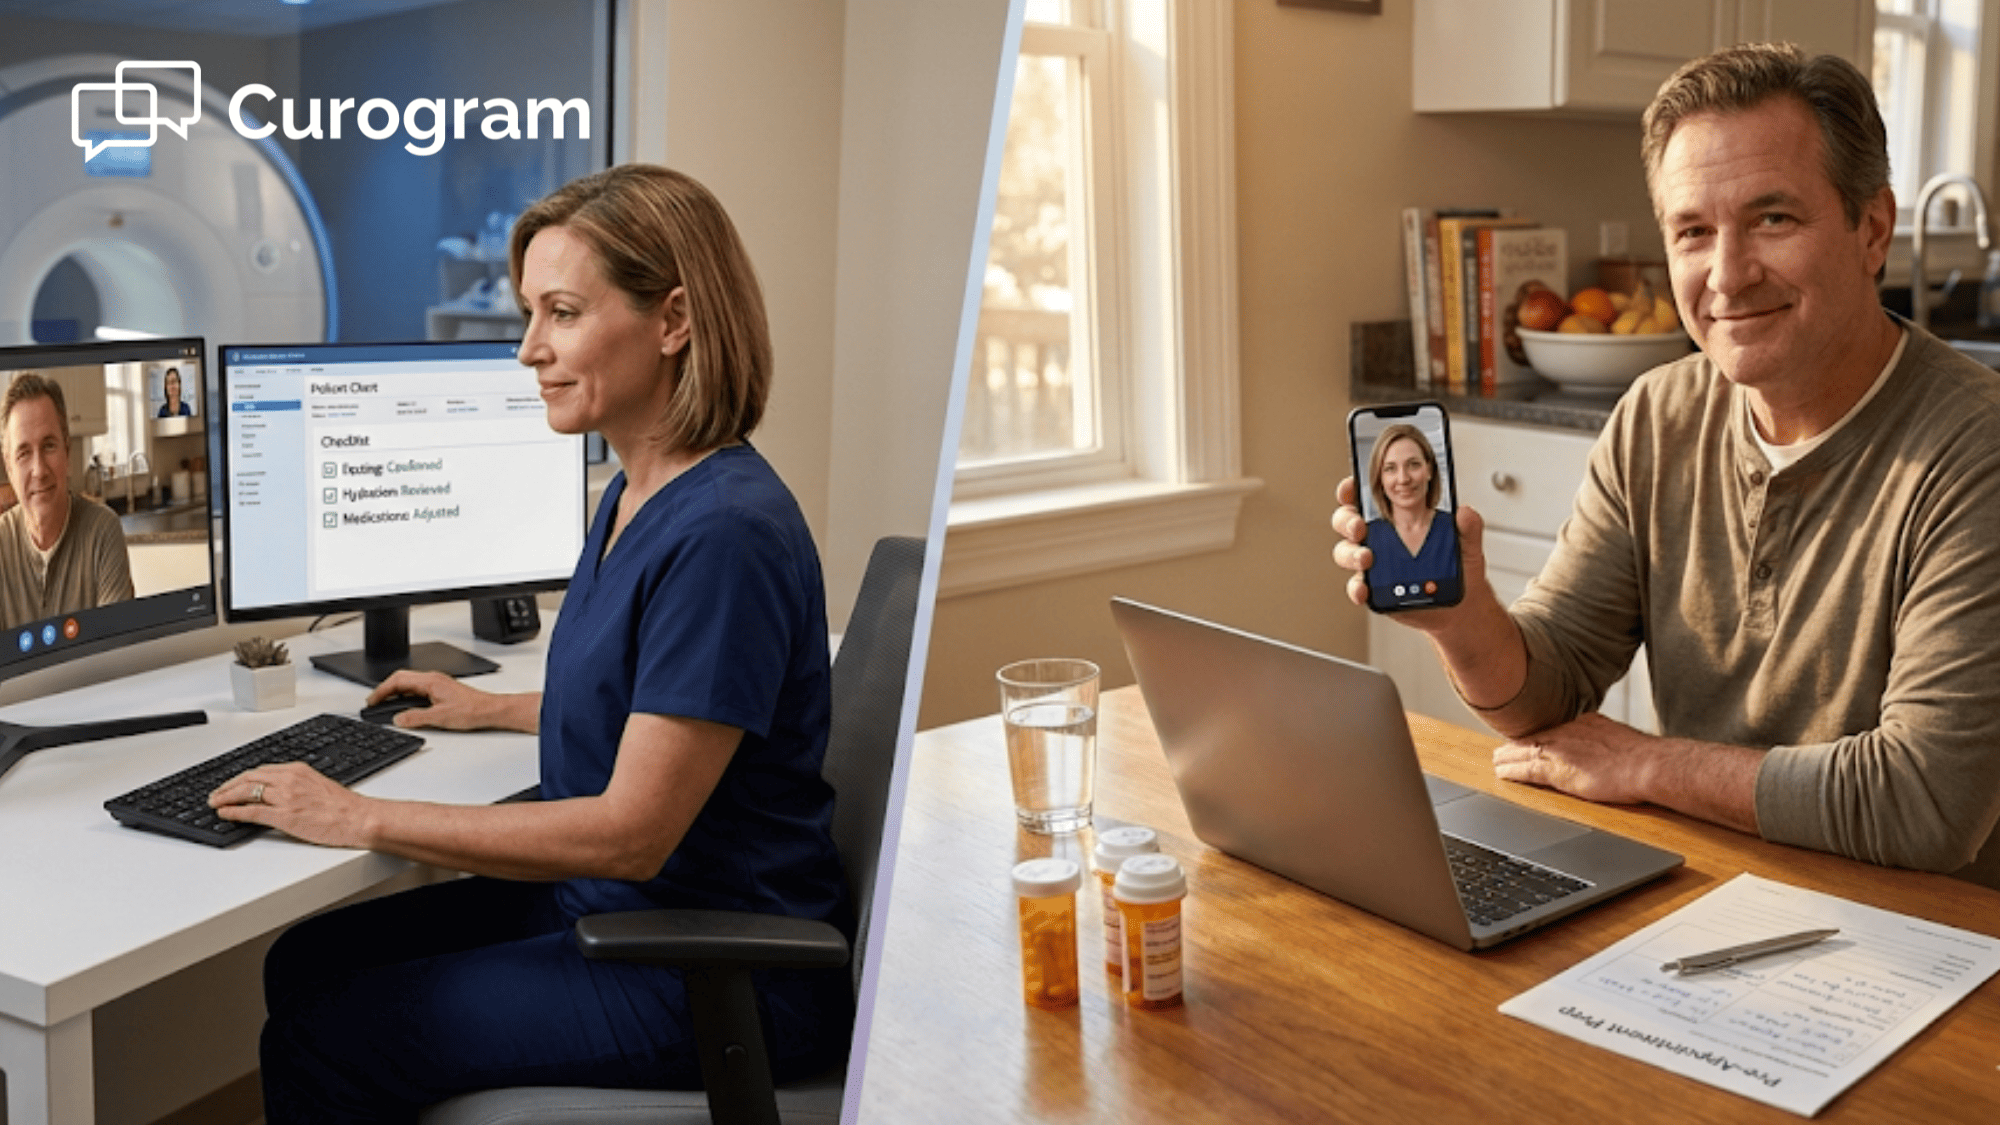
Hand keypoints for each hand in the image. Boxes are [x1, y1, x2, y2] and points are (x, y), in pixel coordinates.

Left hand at [210, 762, 373, 848]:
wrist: (359, 818)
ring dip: (226, 798)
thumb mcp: (318, 786)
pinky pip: (252, 812)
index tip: (232, 784)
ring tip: (215, 803)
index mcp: (298, 770)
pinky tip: (226, 814)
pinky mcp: (284, 816)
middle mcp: (289, 780)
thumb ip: (297, 785)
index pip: (261, 771)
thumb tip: (279, 794)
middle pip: (248, 778)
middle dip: (228, 786)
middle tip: (216, 794)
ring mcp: (285, 797)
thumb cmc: (344, 807)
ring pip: (246, 792)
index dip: (241, 778)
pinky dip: (235, 812)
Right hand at [367, 670, 495, 730]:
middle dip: (385, 690)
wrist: (491, 710)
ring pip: (409, 684)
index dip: (381, 690)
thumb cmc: (472, 710)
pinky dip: (406, 697)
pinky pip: (418, 690)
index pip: (398, 680)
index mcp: (430, 681)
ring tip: (385, 706)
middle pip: (401, 679)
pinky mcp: (441, 691)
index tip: (372, 701)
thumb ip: (416, 718)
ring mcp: (437, 684)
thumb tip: (398, 719)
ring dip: (395, 693)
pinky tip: (405, 707)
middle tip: (374, 703)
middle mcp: (433, 679)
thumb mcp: (440, 717)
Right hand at [1328, 476, 1491, 623]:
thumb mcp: (1468, 543)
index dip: (1353, 488)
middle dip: (1347, 521)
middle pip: (1347, 521)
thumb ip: (1469, 526)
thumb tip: (1464, 512)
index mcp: (1398, 517)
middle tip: (1360, 527)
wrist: (1463, 604)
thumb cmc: (1459, 567)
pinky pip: (1356, 586)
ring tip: (1367, 559)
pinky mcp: (1374, 588)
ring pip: (1345, 552)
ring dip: (1350, 554)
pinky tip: (1364, 590)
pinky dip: (1356, 588)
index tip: (1352, 486)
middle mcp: (1380, 537)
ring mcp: (1374, 563)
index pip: (1368, 496)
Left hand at [1492, 712, 1652, 804]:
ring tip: (1496, 762)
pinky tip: (1502, 774)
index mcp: (1585, 723)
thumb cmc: (1645, 758)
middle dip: (1517, 744)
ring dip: (1508, 757)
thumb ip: (1608, 743)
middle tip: (1502, 750)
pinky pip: (1525, 769)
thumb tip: (1612, 752)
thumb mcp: (1621, 741)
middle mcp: (1569, 731)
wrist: (1649, 764)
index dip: (1539, 736)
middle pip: (1534, 736)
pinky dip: (1512, 771)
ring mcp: (1561, 749)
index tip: (1530, 740)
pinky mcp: (1557, 769)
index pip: (1554, 729)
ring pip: (1524, 751)